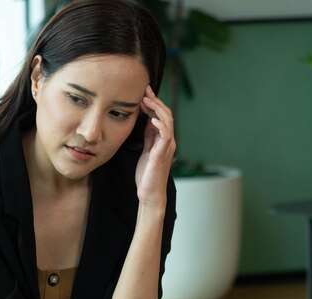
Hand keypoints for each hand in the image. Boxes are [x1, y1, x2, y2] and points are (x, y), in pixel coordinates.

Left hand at [135, 86, 175, 207]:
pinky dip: (161, 126)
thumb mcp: (146, 150)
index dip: (154, 103)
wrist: (150, 193)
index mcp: (163, 139)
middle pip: (166, 115)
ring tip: (147, 100)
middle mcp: (168, 141)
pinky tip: (152, 119)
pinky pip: (166, 136)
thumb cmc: (147, 174)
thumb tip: (147, 121)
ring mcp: (167, 147)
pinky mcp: (162, 154)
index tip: (143, 93)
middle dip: (156, 101)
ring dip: (157, 109)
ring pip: (168, 122)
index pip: (162, 116)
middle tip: (145, 91)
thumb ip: (149, 136)